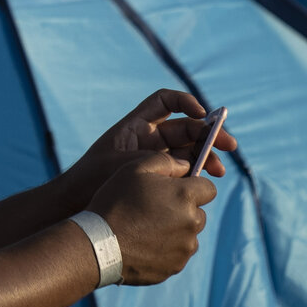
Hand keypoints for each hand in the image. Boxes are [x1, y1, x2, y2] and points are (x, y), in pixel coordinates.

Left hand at [71, 89, 233, 191]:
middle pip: (185, 128)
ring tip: (218, 171)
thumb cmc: (93, 179)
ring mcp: (155, 159)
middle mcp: (148, 139)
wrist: (76, 204)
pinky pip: (183, 172)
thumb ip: (157, 162)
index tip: (202, 113)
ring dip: (207, 158)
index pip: (165, 102)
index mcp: (136, 125)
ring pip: (189, 152)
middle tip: (229, 145)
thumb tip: (190, 166)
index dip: (185, 102)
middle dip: (208, 135)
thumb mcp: (124, 164)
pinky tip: (205, 183)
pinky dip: (196, 175)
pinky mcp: (160, 180)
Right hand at [89, 151, 215, 285]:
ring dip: (176, 230)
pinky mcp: (175, 266)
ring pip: (189, 235)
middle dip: (183, 209)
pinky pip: (178, 254)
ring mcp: (185, 248)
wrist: (99, 244)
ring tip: (147, 228)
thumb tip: (185, 165)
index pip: (209, 189)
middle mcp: (192, 223)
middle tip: (155, 209)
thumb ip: (165, 161)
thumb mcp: (135, 168)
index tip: (175, 189)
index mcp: (185, 196)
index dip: (193, 187)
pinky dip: (166, 249)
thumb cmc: (116, 201)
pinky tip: (144, 244)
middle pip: (198, 213)